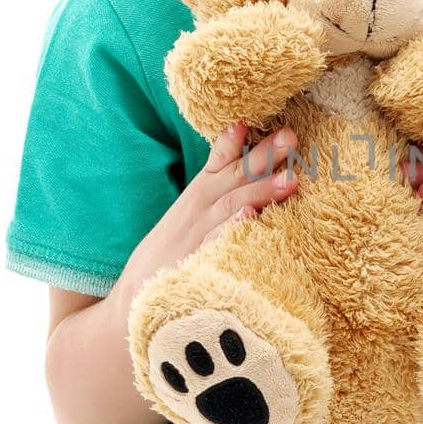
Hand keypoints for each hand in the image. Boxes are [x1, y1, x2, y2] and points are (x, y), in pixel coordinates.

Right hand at [114, 121, 299, 313]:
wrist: (131, 303)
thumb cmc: (169, 257)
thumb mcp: (188, 220)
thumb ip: (216, 195)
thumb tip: (253, 181)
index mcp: (196, 200)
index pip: (217, 165)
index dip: (234, 143)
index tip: (251, 120)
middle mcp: (196, 215)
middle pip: (232, 180)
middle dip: (262, 157)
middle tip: (291, 138)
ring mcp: (196, 241)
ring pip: (230, 209)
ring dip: (258, 191)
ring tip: (288, 180)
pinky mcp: (195, 269)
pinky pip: (215, 248)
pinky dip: (230, 232)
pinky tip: (248, 220)